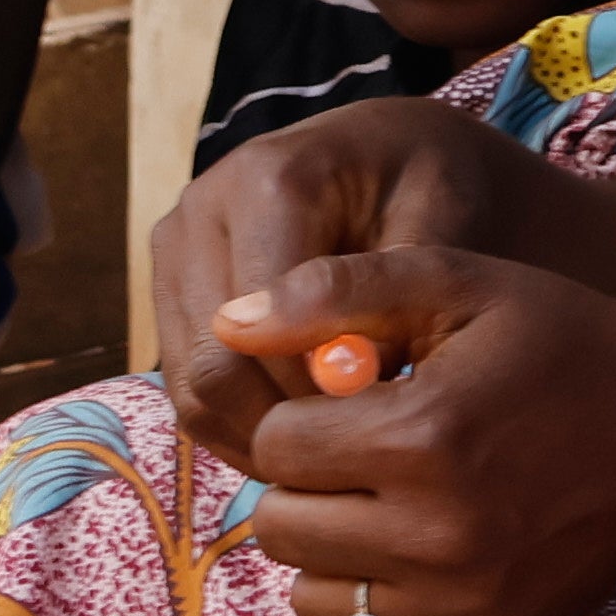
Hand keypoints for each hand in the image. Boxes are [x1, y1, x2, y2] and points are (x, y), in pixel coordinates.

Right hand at [149, 99, 553, 460]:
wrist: (395, 153)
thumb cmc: (433, 186)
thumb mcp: (443, 224)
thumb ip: (393, 299)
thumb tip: (344, 384)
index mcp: (269, 180)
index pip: (266, 325)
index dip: (317, 392)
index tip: (380, 424)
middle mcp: (201, 210)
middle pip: (212, 363)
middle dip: (282, 424)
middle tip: (353, 463)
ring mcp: (175, 252)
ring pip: (189, 386)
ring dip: (256, 436)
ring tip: (331, 461)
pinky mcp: (171, 289)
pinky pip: (186, 385)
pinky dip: (237, 425)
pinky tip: (303, 442)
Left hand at [219, 247, 615, 615]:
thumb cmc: (559, 341)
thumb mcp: (455, 283)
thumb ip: (336, 291)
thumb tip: (228, 323)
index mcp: (422, 435)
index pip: (275, 448)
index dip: (305, 420)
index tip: (357, 406)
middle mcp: (441, 534)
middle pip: (281, 528)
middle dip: (310, 488)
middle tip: (371, 460)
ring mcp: (467, 605)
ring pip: (314, 601)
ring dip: (335, 557)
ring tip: (393, 510)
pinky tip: (418, 566)